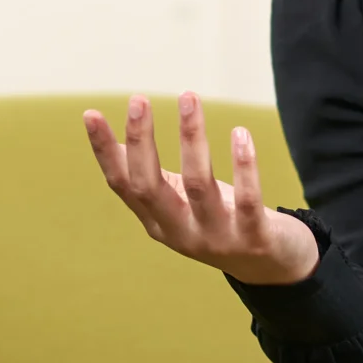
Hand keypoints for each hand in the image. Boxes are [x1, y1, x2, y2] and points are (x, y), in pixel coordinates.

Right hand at [81, 92, 318, 284]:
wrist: (272, 265)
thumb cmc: (220, 220)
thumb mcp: (180, 202)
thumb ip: (152, 178)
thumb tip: (116, 143)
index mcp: (157, 221)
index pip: (122, 184)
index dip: (105, 151)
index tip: (91, 114)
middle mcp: (180, 233)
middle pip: (149, 187)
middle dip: (141, 142)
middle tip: (138, 100)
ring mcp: (216, 238)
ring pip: (198, 186)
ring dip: (192, 139)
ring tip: (189, 97)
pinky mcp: (254, 237)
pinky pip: (247, 200)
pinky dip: (243, 166)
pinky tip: (240, 133)